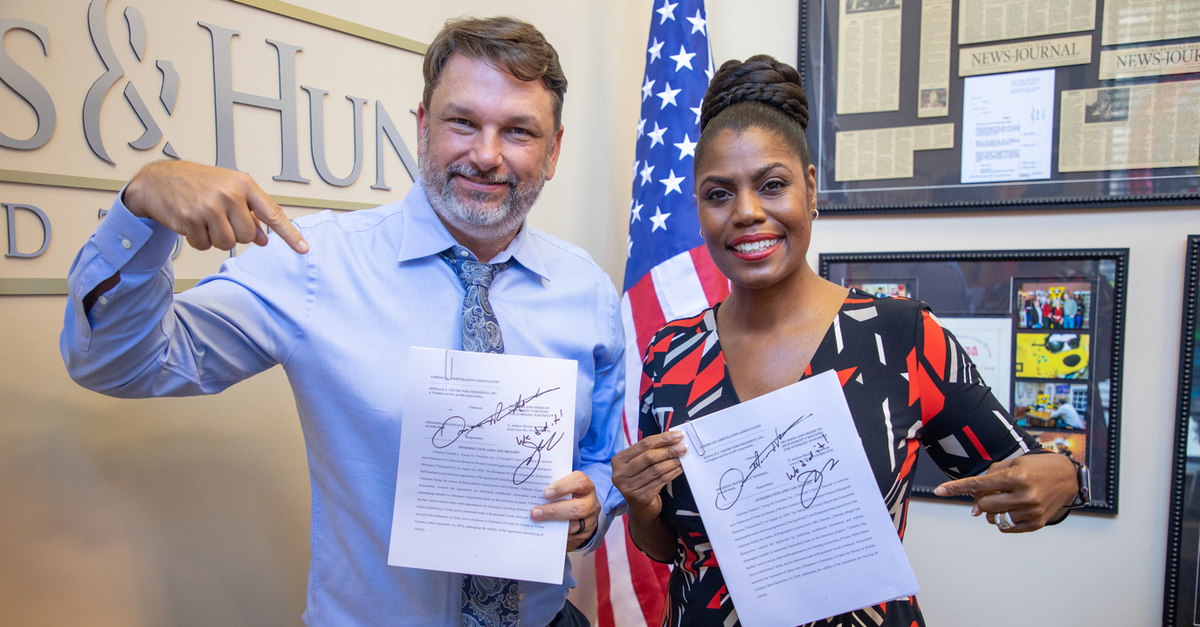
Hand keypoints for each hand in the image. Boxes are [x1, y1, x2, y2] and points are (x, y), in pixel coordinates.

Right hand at [123, 160, 307, 253]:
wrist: (160, 179)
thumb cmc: (199, 183)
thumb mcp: (229, 191)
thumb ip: (250, 213)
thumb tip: (265, 239)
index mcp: (243, 184)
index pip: (273, 213)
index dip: (289, 234)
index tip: (303, 249)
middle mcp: (228, 194)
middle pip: (247, 236)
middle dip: (235, 234)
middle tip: (220, 219)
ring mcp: (209, 206)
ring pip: (227, 244)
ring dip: (216, 239)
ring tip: (205, 220)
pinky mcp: (190, 219)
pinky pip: (205, 246)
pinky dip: (199, 241)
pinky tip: (192, 224)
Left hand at [530, 471, 600, 551]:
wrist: (582, 512)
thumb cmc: (568, 494)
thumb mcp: (564, 487)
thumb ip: (553, 487)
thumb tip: (532, 491)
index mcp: (585, 486)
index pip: (579, 482)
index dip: (563, 487)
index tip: (546, 493)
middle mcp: (591, 502)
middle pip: (578, 508)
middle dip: (554, 511)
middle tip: (535, 512)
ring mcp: (590, 520)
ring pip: (574, 525)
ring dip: (553, 524)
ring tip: (536, 522)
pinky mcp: (584, 535)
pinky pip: (570, 538)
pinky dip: (555, 535)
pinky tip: (543, 532)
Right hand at [612, 431, 685, 521]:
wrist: (640, 509)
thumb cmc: (641, 481)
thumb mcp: (639, 464)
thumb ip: (649, 451)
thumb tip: (674, 439)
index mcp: (618, 460)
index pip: (643, 444)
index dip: (662, 438)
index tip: (677, 435)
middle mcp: (620, 474)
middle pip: (649, 456)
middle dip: (669, 450)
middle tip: (683, 447)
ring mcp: (628, 487)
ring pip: (656, 469)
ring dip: (672, 462)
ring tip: (683, 457)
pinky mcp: (640, 497)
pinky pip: (660, 481)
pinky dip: (672, 473)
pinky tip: (680, 469)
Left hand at [934, 452, 1077, 531]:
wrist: (1068, 477)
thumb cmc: (1036, 467)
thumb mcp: (1013, 463)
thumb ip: (989, 479)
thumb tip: (974, 508)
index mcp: (1016, 477)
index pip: (978, 484)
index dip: (957, 488)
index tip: (939, 491)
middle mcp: (1024, 495)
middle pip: (983, 505)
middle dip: (980, 500)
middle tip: (989, 493)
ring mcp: (1032, 511)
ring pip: (995, 519)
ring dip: (992, 511)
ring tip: (1004, 500)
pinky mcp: (1037, 523)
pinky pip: (1008, 528)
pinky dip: (1003, 520)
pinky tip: (1012, 508)